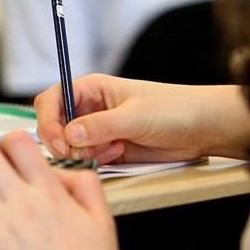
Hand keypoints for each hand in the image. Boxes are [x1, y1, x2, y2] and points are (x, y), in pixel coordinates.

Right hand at [35, 73, 249, 163]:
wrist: (201, 129)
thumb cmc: (173, 110)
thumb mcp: (135, 116)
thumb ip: (100, 126)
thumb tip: (68, 134)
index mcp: (90, 89)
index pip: (52, 100)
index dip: (47, 120)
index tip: (59, 142)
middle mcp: (88, 107)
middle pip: (54, 125)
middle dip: (63, 141)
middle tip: (80, 153)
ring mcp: (96, 129)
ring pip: (69, 145)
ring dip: (83, 152)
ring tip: (112, 150)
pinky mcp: (106, 148)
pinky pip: (87, 157)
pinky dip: (96, 160)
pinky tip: (118, 154)